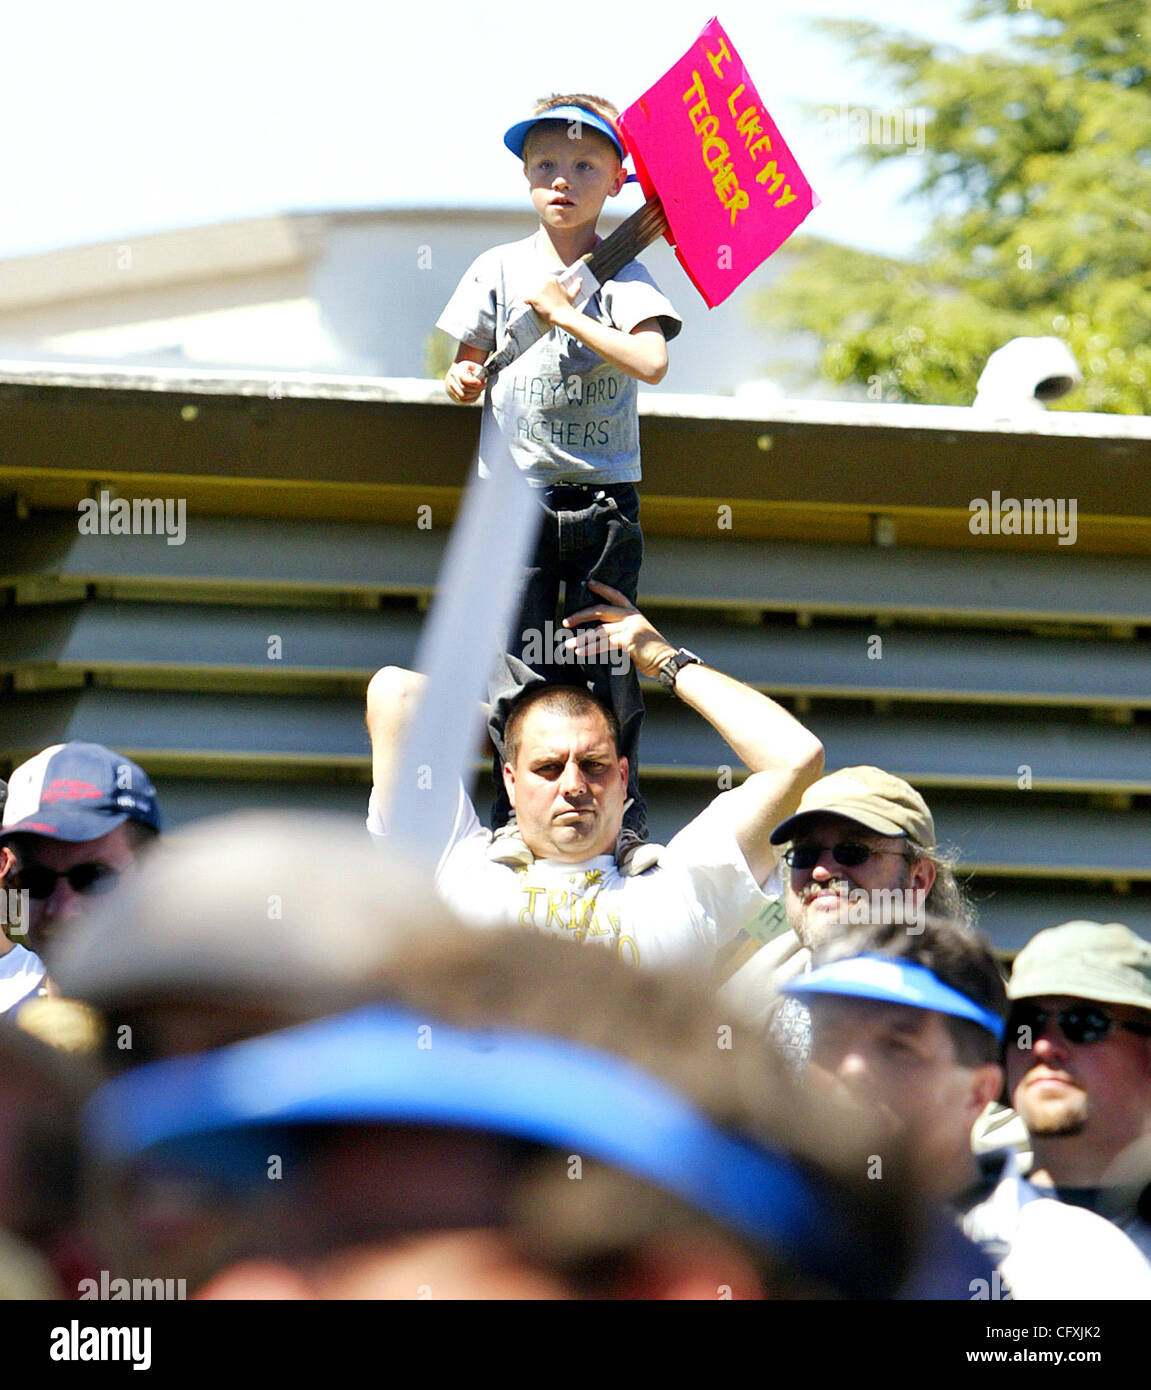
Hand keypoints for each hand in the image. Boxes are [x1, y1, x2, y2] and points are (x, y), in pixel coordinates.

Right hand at [445, 359, 484, 403]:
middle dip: (476, 388)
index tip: (481, 382)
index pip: (463, 379)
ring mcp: (450, 391)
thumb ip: (473, 366)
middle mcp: (450, 382)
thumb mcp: (469, 364)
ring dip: (474, 394)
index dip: (473, 382)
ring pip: (463, 396)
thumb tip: (476, 371)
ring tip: (481, 390)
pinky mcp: (453, 397)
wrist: (455, 374)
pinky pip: (463, 401)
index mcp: (454, 373)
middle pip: (464, 388)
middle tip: (484, 385)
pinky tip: (477, 394)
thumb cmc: (465, 368)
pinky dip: (472, 399)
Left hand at [524, 276, 577, 328]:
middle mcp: (544, 282)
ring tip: (528, 304)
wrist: (564, 316)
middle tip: (532, 300)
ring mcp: (538, 289)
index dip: (537, 289)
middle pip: (531, 284)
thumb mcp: (571, 295)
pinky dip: (523, 301)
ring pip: (526, 290)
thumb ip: (576, 287)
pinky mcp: (533, 297)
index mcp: (551, 279)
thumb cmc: (567, 306)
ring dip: (525, 296)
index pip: (539, 280)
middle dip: (530, 291)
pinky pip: (524, 298)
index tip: (538, 296)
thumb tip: (581, 280)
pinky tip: (524, 305)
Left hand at [562, 581, 676, 677]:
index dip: (602, 588)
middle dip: (581, 615)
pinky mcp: (629, 640)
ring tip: (568, 645)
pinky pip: (605, 644)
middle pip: (601, 611)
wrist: (667, 662)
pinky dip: (590, 649)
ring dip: (582, 639)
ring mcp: (630, 627)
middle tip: (566, 622)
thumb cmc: (651, 653)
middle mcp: (631, 617)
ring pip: (599, 631)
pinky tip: (580, 653)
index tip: (589, 583)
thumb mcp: (638, 636)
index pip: (616, 595)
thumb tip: (600, 634)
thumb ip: (622, 631)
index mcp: (634, 613)